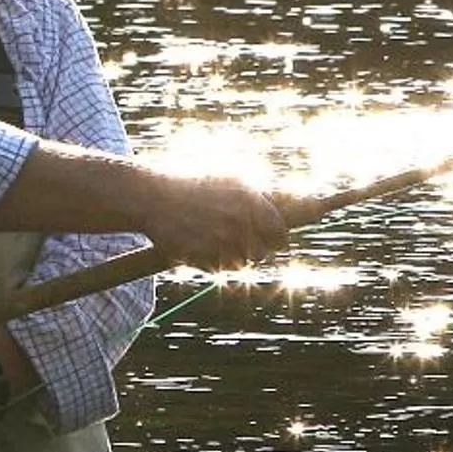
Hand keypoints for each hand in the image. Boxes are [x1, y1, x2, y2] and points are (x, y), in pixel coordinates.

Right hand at [139, 173, 290, 270]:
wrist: (153, 197)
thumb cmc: (195, 186)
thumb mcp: (232, 180)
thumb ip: (262, 195)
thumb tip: (299, 203)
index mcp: (249, 201)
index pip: (280, 233)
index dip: (279, 239)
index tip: (277, 241)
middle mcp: (237, 222)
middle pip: (262, 254)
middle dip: (255, 250)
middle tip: (243, 241)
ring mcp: (218, 242)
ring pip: (240, 265)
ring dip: (233, 257)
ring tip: (216, 238)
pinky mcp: (200, 258)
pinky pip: (218, 271)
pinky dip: (213, 263)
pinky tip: (201, 244)